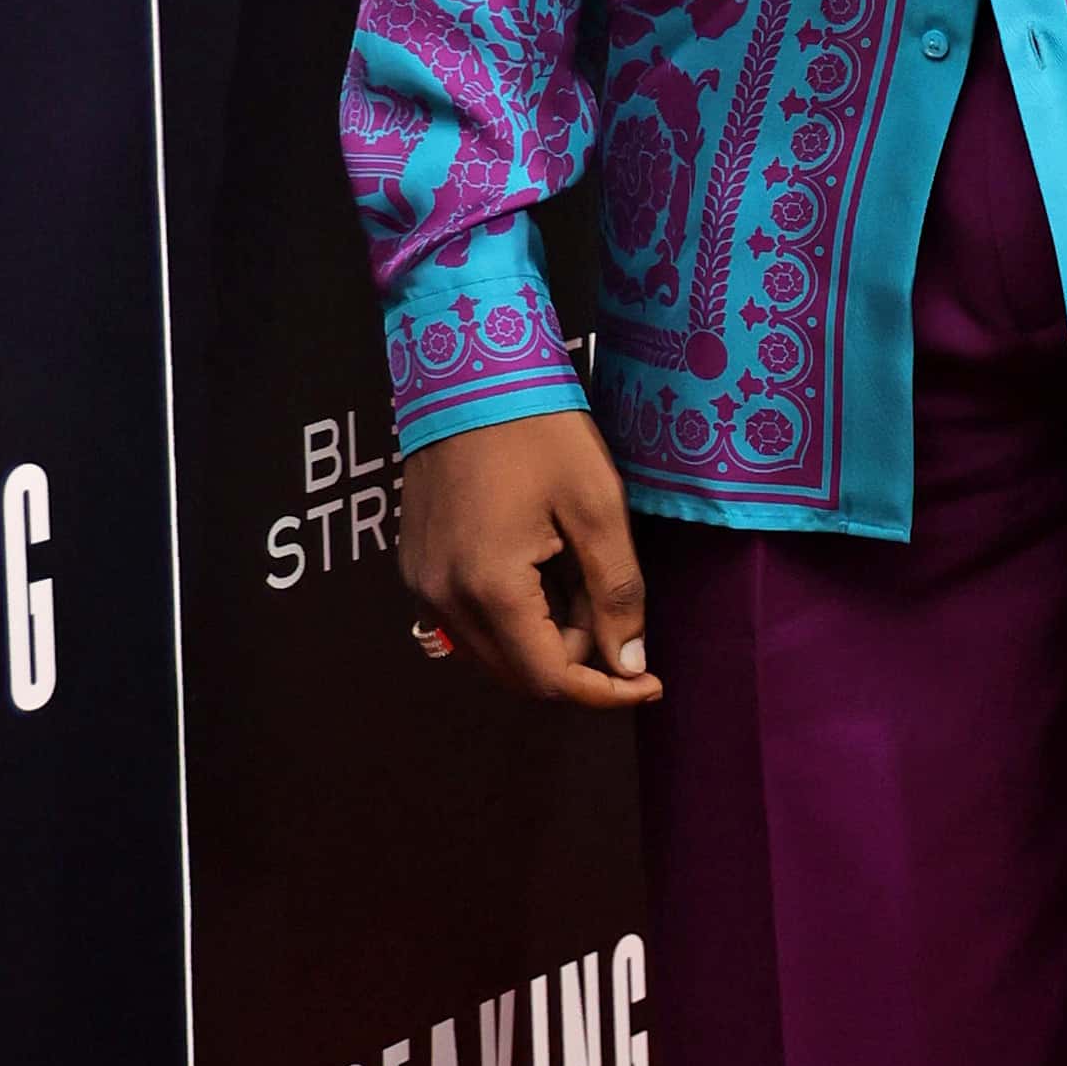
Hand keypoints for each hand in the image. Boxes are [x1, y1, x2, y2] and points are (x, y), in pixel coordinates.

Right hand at [398, 410, 663, 709]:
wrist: (470, 373)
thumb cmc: (540, 431)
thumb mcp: (597, 508)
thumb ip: (616, 594)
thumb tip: (629, 666)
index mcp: (489, 588)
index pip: (549, 678)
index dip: (604, 692)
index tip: (650, 682)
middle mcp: (443, 598)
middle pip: (518, 674)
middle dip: (577, 661)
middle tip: (616, 612)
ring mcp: (422, 583)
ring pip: (492, 652)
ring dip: (545, 640)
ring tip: (581, 582)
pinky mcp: (416, 565)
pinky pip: (468, 620)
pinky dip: (513, 618)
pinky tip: (543, 572)